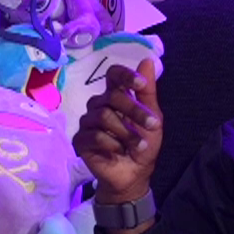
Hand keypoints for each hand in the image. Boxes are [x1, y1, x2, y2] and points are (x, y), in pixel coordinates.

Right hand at [71, 60, 162, 204]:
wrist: (134, 173)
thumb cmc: (143, 143)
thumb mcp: (153, 118)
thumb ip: (148, 91)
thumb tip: (147, 60)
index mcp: (117, 96)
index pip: (113, 75)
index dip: (125, 75)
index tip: (140, 84)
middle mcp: (100, 105)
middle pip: (111, 96)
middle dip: (135, 111)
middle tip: (152, 125)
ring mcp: (88, 122)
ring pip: (103, 115)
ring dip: (126, 131)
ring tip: (138, 145)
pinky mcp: (80, 140)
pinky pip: (94, 135)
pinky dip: (112, 143)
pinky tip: (119, 150)